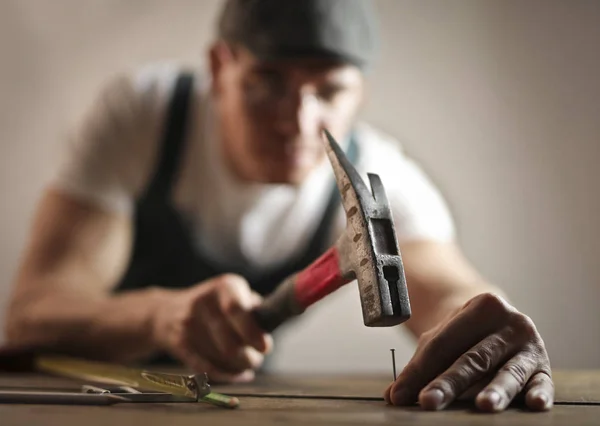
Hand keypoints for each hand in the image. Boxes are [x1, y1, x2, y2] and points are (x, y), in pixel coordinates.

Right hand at [152, 274, 272, 382]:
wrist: (165, 312)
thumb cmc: (214, 305)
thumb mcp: (233, 295)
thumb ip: (255, 309)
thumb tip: (273, 326)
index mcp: (224, 286)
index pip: (236, 310)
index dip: (252, 332)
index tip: (265, 348)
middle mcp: (204, 302)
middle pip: (230, 342)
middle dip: (248, 357)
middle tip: (256, 359)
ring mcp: (188, 323)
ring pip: (221, 358)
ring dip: (239, 367)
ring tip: (246, 364)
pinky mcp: (178, 344)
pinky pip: (207, 368)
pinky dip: (226, 376)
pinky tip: (237, 375)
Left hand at [384, 293, 552, 411]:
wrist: (502, 323)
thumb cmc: (465, 336)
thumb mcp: (442, 341)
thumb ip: (420, 367)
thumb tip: (394, 395)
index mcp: (482, 306)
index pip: (444, 343)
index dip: (419, 370)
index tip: (400, 394)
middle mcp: (510, 322)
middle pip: (473, 358)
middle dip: (449, 382)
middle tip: (428, 402)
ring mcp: (530, 345)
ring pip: (508, 371)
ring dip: (496, 390)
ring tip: (484, 405)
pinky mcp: (544, 368)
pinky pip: (543, 383)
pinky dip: (539, 393)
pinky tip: (534, 404)